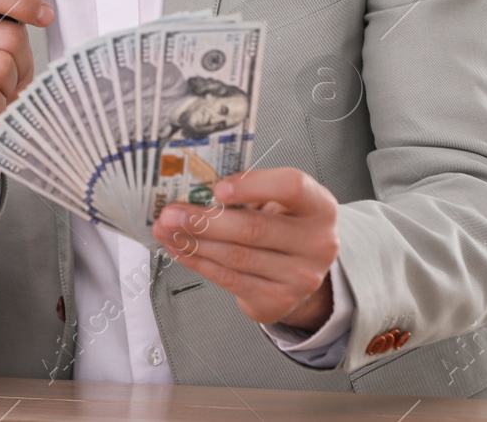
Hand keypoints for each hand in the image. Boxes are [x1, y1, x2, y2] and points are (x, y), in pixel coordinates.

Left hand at [151, 167, 339, 328]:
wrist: (301, 271)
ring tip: (166, 230)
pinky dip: (198, 262)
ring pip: (236, 257)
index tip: (218, 187)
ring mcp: (299, 277)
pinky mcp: (276, 300)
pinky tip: (179, 249)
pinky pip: (228, 279)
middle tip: (170, 213)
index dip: (253, 185)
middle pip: (254, 229)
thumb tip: (195, 187)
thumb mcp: (280, 202)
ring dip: (193, 242)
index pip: (291, 187)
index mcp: (319, 207)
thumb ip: (250, 191)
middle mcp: (316, 243)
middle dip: (205, 221)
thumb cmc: (284, 225)